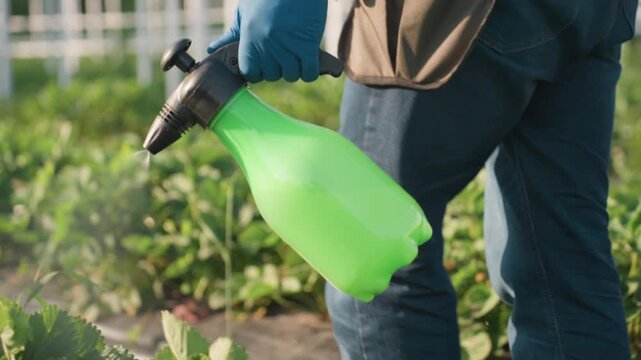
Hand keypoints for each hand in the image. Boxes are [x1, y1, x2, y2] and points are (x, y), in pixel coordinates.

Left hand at [207, 0, 327, 82]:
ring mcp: (288, 47)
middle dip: (277, 68)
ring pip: (291, 75)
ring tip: (295, 53)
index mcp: (249, 39)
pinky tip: (308, 59)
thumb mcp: (245, 11)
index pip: (250, 73)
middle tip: (282, 53)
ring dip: (294, 68)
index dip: (257, 72)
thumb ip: (232, 33)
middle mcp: (267, 46)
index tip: (262, 64)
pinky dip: (309, 71)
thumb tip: (212, 48)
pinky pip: (308, 73)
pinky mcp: (308, 46)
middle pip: (272, 76)